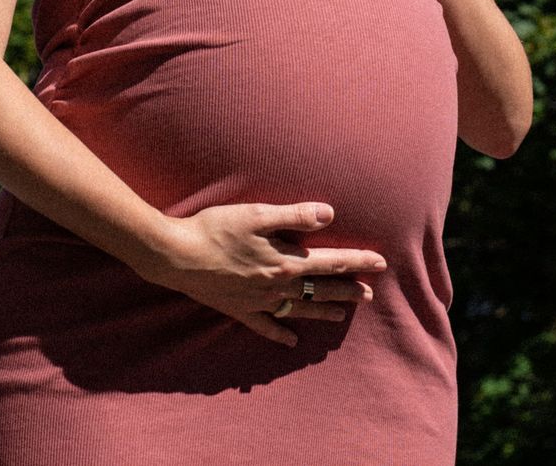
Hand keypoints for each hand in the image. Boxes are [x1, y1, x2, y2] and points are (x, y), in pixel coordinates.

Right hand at [133, 202, 386, 345]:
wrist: (176, 255)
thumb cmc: (216, 228)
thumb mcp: (256, 214)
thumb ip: (294, 216)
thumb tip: (329, 215)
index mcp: (285, 261)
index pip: (331, 262)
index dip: (357, 262)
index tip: (380, 263)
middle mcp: (277, 286)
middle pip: (320, 288)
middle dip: (346, 290)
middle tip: (368, 294)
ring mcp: (258, 301)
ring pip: (299, 308)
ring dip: (322, 310)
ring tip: (341, 314)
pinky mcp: (239, 310)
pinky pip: (265, 326)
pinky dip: (279, 333)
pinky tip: (289, 341)